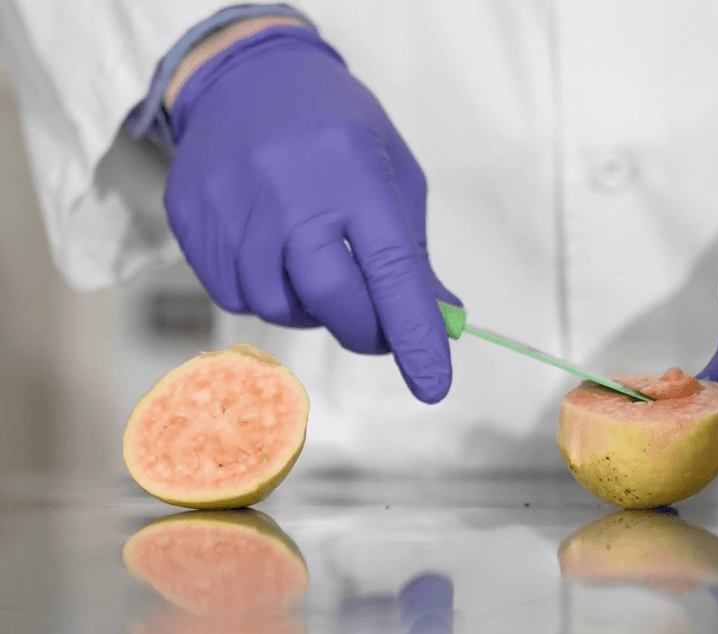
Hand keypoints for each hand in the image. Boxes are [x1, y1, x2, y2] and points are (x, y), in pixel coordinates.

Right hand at [165, 25, 459, 402]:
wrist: (246, 77)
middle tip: (377, 327)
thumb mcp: (392, 171)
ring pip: (278, 306)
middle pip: (331, 298)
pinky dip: (267, 293)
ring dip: (312, 310)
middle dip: (363, 329)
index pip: (392, 270)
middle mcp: (289, 191)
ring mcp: (232, 206)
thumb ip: (413, 252)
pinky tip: (275, 257)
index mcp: (354, 173)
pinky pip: (234, 294)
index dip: (414, 332)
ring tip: (317, 267)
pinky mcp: (191, 218)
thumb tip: (439, 323)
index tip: (433, 385)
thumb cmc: (336, 129)